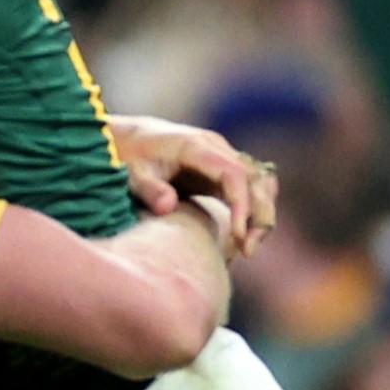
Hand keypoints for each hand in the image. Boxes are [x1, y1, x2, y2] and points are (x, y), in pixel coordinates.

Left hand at [108, 115, 276, 255]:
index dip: (241, 204)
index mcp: (195, 146)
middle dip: (259, 214)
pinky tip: (243, 237)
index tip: (238, 235)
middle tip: (248, 250)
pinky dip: (253, 211)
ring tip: (248, 249)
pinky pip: (249, 189)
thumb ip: (149, 189)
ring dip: (260, 215)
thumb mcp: (131, 174)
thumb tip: (167, 207)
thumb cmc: (129, 157)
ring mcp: (222, 158)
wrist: (130, 140)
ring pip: (258, 184)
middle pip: (255, 179)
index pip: (234, 174)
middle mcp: (216, 148)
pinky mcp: (222, 170)